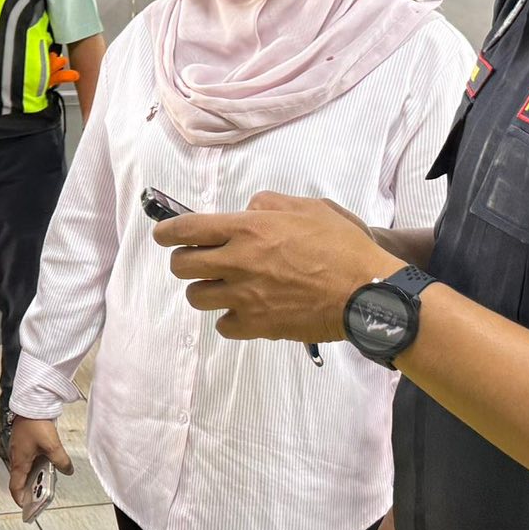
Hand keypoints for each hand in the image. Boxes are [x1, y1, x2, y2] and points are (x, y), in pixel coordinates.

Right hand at [6, 415, 72, 508]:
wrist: (31, 404)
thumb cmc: (35, 423)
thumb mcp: (52, 446)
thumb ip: (61, 461)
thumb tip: (67, 470)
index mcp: (19, 461)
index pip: (15, 486)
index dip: (20, 498)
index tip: (26, 506)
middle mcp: (16, 457)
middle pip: (21, 479)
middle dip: (30, 489)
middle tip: (40, 497)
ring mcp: (19, 449)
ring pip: (25, 469)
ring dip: (34, 477)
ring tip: (46, 481)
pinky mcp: (23, 442)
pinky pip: (28, 459)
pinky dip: (36, 466)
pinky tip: (47, 463)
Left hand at [155, 192, 393, 343]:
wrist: (366, 292)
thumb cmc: (342, 246)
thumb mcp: (308, 207)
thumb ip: (270, 204)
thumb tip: (248, 209)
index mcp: (248, 229)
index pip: (187, 229)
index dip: (166, 232)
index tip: (162, 235)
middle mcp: (239, 262)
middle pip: (182, 266)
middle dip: (184, 261)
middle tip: (200, 260)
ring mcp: (245, 297)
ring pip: (197, 297)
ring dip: (206, 289)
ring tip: (226, 286)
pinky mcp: (257, 325)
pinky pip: (223, 325)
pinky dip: (230, 318)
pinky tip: (246, 309)